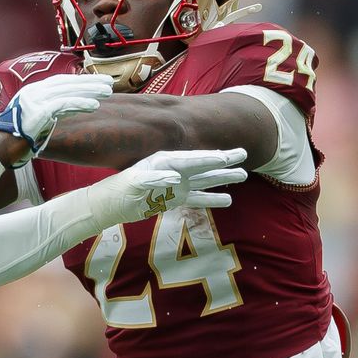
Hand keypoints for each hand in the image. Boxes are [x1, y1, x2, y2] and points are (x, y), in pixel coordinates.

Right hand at [0, 74, 114, 162]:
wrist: (0, 147)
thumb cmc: (18, 138)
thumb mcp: (35, 119)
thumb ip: (50, 111)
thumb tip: (69, 107)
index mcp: (32, 92)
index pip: (60, 82)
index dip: (80, 80)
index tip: (96, 81)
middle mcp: (34, 92)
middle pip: (67, 82)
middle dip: (89, 81)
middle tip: (109, 82)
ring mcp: (35, 100)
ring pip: (68, 90)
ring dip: (90, 90)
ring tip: (108, 92)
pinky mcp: (39, 111)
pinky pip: (64, 104)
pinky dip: (80, 103)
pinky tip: (95, 105)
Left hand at [83, 149, 247, 225]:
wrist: (113, 203)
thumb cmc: (121, 189)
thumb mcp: (135, 182)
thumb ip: (154, 179)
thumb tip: (176, 179)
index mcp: (166, 161)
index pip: (192, 158)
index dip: (210, 157)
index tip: (228, 156)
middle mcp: (176, 170)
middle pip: (204, 164)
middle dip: (224, 161)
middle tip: (245, 154)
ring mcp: (178, 185)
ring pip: (206, 180)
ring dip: (223, 178)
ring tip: (243, 176)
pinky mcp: (176, 200)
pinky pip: (199, 199)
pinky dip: (213, 200)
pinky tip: (228, 200)